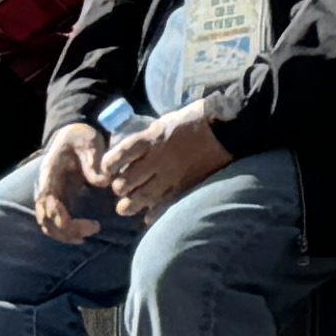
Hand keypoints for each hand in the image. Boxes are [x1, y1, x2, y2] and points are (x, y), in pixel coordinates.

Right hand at [33, 123, 113, 242]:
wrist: (69, 134)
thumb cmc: (80, 137)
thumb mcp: (89, 141)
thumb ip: (94, 159)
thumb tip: (103, 181)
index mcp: (49, 174)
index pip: (49, 204)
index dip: (65, 218)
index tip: (89, 224)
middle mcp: (44, 188)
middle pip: (47, 219)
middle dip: (67, 231)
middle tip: (94, 229)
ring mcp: (47, 195)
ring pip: (47, 224)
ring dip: (65, 235)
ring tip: (88, 234)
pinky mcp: (54, 199)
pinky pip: (52, 222)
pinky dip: (63, 232)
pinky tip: (81, 235)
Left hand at [94, 104, 232, 216]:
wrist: (226, 127)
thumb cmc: (195, 119)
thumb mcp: (164, 122)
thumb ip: (147, 139)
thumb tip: (132, 152)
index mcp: (150, 139)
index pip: (119, 156)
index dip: (109, 166)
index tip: (108, 170)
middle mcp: (156, 159)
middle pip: (125, 181)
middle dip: (120, 187)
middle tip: (122, 188)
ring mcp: (170, 176)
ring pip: (140, 197)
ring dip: (130, 203)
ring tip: (127, 205)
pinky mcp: (184, 187)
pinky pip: (162, 206)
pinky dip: (152, 213)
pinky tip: (148, 216)